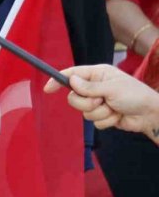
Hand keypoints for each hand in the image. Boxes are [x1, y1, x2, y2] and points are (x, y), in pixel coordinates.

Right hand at [44, 65, 158, 138]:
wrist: (149, 114)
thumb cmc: (135, 95)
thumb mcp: (112, 88)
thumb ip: (89, 87)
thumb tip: (71, 81)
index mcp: (98, 74)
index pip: (72, 75)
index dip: (58, 81)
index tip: (48, 89)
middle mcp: (95, 87)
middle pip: (74, 98)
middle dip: (87, 103)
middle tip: (101, 101)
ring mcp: (98, 102)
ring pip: (83, 112)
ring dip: (100, 113)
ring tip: (114, 109)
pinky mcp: (101, 115)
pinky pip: (93, 121)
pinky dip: (106, 121)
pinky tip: (117, 116)